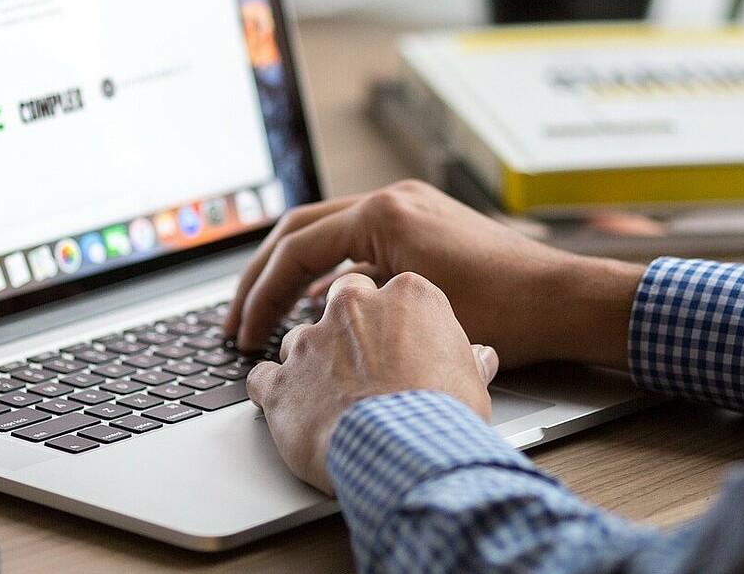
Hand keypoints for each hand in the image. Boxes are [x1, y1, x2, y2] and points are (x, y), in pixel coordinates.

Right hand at [226, 180, 644, 369]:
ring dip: (293, 273)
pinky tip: (321, 308)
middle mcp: (393, 200)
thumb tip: (309, 316)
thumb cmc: (504, 312)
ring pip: (327, 233)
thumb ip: (352, 305)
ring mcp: (410, 207)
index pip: (296, 248)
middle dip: (262, 277)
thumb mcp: (413, 312)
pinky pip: (359, 242)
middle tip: (237, 320)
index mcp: (384, 213)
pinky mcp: (424, 224)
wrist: (565, 300)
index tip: (243, 332)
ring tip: (268, 315)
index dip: (261, 294)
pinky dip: (332, 272)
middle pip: (300, 230)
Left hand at [247, 271, 499, 494]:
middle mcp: (352, 307)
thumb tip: (480, 358)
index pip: (392, 291)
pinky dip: (272, 392)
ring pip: (299, 339)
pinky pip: (263, 378)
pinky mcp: (280, 381)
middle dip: (347, 327)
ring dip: (310, 364)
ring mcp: (311, 342)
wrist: (403, 452)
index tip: (398, 342)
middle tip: (361, 362)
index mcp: (406, 296)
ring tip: (330, 399)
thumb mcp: (472, 382)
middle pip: (341, 301)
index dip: (394, 321)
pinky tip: (289, 411)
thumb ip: (467, 359)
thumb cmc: (442, 416)